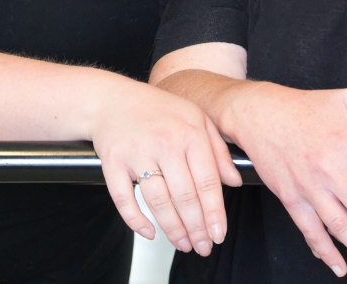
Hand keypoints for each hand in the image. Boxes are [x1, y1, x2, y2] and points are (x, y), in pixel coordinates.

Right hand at [91, 78, 240, 255]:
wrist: (112, 99)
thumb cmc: (157, 109)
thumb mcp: (195, 118)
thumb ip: (217, 149)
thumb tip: (234, 181)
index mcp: (189, 131)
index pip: (207, 181)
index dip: (214, 213)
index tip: (218, 234)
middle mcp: (165, 142)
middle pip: (184, 196)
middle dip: (196, 228)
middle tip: (202, 246)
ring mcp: (137, 152)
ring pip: (158, 201)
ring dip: (172, 228)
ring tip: (182, 244)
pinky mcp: (113, 162)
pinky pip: (124, 199)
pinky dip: (136, 220)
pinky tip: (150, 231)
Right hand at [230, 83, 346, 276]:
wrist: (259, 113)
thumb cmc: (304, 105)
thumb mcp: (345, 99)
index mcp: (346, 143)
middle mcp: (328, 167)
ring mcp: (308, 185)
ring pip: (340, 225)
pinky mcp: (289, 196)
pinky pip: (310, 229)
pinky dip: (325, 251)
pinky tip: (340, 265)